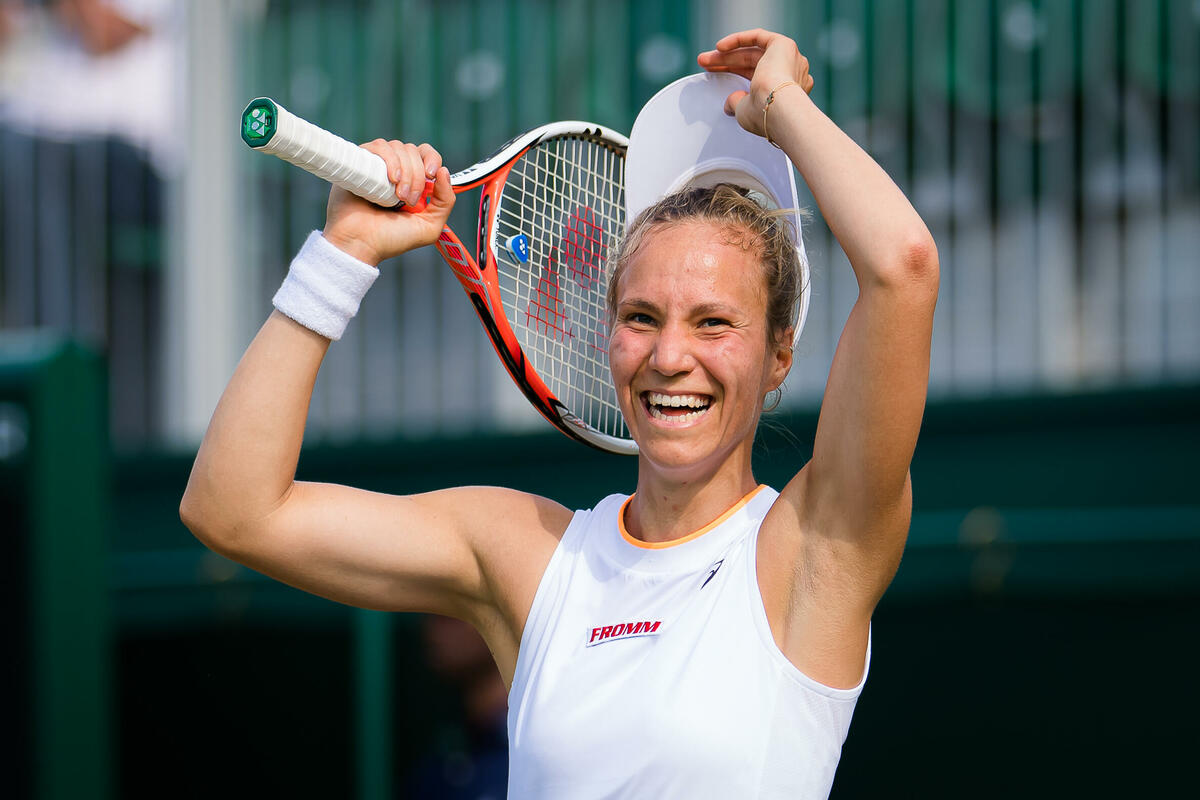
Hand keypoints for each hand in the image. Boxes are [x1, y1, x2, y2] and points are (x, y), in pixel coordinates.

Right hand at [322, 140, 454, 265]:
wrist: (360, 243)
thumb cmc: (391, 239)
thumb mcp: (429, 227)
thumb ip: (445, 201)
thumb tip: (444, 171)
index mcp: (413, 183)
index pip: (427, 155)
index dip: (432, 159)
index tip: (431, 174)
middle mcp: (397, 171)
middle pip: (414, 151)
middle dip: (417, 175)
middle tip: (408, 200)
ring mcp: (378, 166)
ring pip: (398, 147)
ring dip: (405, 170)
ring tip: (397, 196)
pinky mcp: (361, 162)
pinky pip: (379, 146)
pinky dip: (390, 159)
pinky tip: (390, 179)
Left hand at [697, 29, 813, 139]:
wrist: (779, 108)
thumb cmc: (766, 116)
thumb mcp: (745, 112)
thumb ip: (738, 104)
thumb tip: (729, 105)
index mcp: (785, 93)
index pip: (756, 80)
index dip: (733, 77)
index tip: (715, 78)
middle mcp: (791, 74)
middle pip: (752, 64)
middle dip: (726, 64)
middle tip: (706, 65)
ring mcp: (789, 59)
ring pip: (753, 52)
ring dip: (728, 54)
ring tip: (705, 59)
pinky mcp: (784, 45)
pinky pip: (758, 37)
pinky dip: (739, 40)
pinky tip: (720, 47)